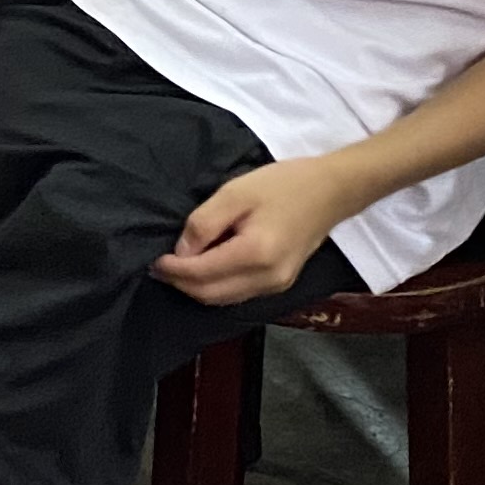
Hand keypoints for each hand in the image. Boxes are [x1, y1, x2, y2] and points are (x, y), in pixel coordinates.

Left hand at [157, 160, 355, 307]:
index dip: (173, 270)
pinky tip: (204, 268)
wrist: (330, 191)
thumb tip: (181, 252)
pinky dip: (216, 286)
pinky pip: (238, 293)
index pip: (202, 275)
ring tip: (176, 268)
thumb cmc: (283, 185)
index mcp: (256, 255)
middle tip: (158, 266)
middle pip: (210, 295)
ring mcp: (276, 286)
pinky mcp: (281, 284)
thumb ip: (204, 224)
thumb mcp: (236, 193)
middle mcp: (267, 279)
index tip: (153, 259)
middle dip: (180, 283)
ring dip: (196, 287)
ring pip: (224, 299)